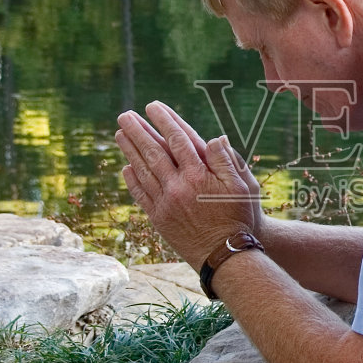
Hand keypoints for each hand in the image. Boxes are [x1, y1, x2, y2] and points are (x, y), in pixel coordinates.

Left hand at [115, 101, 264, 267]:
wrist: (226, 256)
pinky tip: (126, 168)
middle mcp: (178, 186)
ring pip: (143, 171)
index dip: (164, 121)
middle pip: (153, 152)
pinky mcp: (159, 219)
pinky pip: (141, 195)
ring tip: (119, 134)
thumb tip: (213, 137)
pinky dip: (132, 180)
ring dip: (130, 151)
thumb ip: (226, 160)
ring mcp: (166, 203)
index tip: (153, 106)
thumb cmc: (239, 218)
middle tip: (124, 115)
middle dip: (138, 131)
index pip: (177, 140)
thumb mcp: (242, 185)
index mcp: (199, 174)